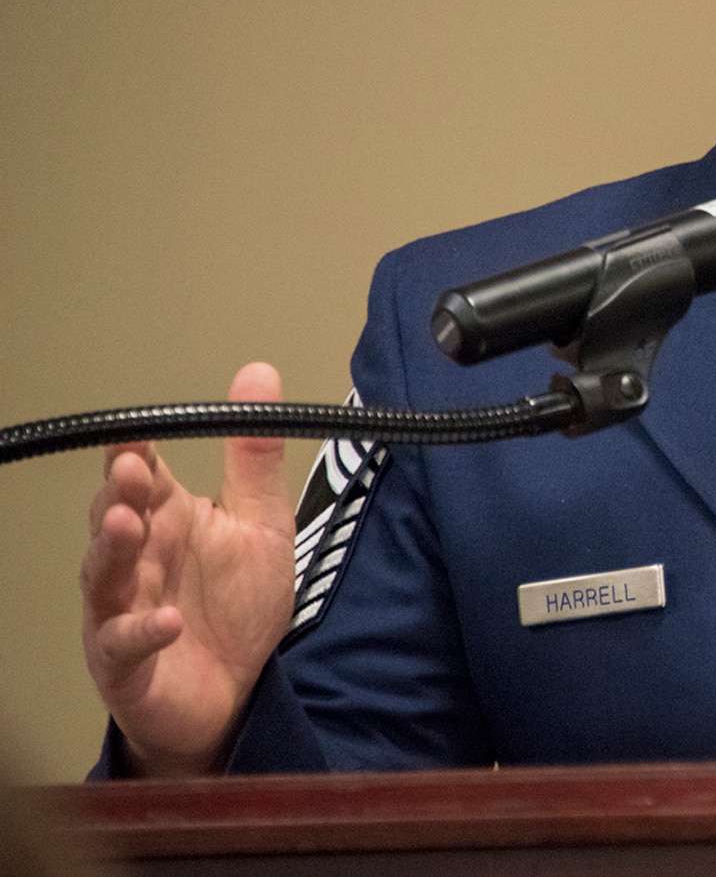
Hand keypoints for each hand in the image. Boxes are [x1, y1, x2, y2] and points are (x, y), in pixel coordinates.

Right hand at [80, 363, 297, 775]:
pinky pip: (125, 643)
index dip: (135, 454)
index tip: (134, 432)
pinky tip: (166, 620)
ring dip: (114, 549)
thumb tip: (259, 371)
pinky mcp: (125, 661)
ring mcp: (122, 609)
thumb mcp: (262, 525)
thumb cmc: (238, 606)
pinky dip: (143, 631)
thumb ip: (255, 459)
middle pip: (114, 518)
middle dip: (119, 494)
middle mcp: (137, 559)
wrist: (236, 693)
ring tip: (128, 524)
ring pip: (103, 575)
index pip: (145, 477)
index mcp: (169, 520)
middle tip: (131, 470)